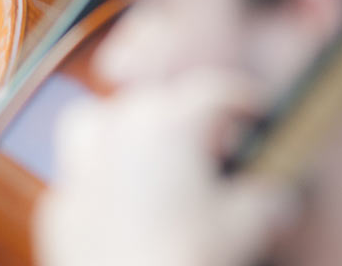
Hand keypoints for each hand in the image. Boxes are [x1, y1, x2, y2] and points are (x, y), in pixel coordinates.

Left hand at [33, 73, 297, 265]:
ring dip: (134, 133)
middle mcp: (120, 126)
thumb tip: (280, 195)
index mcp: (170, 122)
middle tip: (217, 150)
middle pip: (161, 102)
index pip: (216, 92)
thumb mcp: (244, 230)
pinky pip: (85, 175)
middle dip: (190, 120)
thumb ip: (267, 201)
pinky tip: (128, 211)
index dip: (244, 99)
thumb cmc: (185, 260)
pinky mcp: (60, 202)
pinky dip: (106, 181)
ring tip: (162, 166)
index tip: (258, 110)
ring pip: (107, 121)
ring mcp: (82, 161)